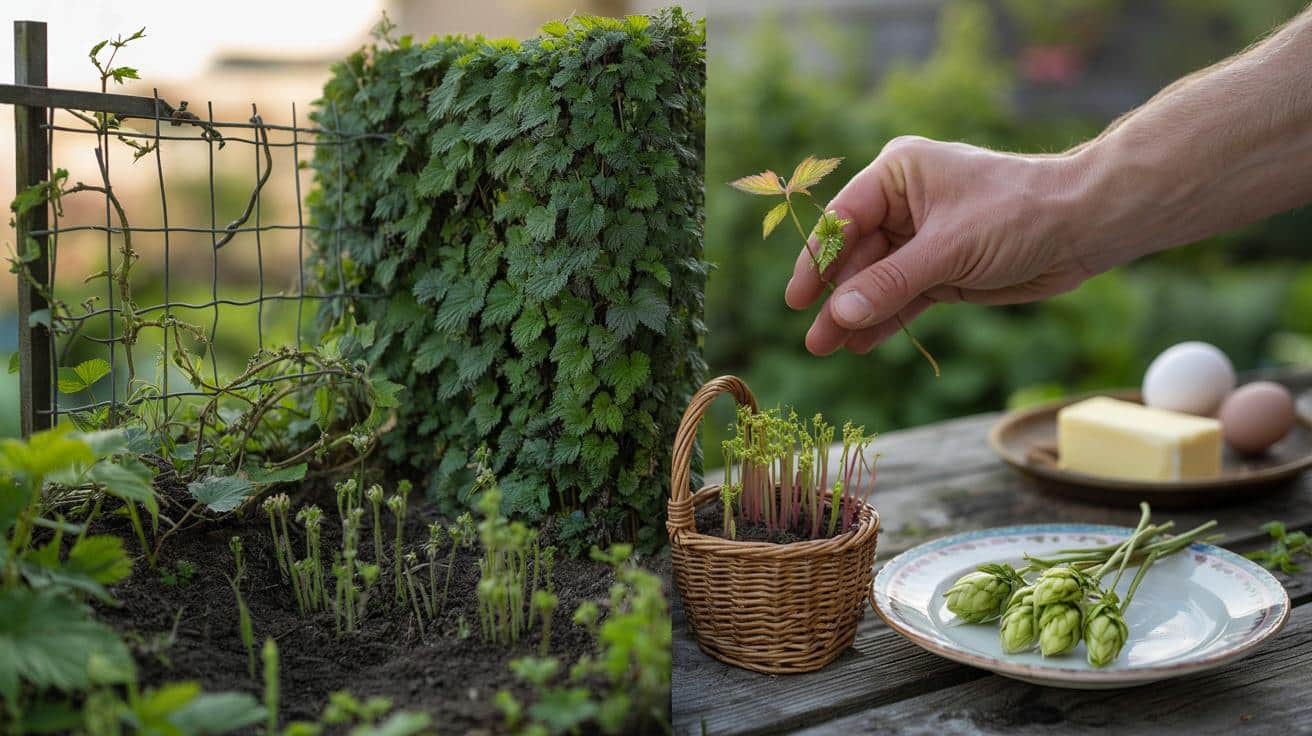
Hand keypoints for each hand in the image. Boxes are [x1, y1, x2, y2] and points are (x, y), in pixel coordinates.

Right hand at [786, 136, 1103, 356]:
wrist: (1084, 227)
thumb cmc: (1018, 213)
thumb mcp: (948, 249)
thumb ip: (890, 282)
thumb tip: (839, 313)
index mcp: (899, 174)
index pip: (843, 219)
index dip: (817, 259)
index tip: (797, 299)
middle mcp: (904, 204)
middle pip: (856, 256)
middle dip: (835, 297)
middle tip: (813, 340)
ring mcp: (923, 240)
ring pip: (876, 282)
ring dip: (855, 315)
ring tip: (826, 348)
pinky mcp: (943, 271)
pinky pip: (903, 298)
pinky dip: (884, 320)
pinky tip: (860, 344)